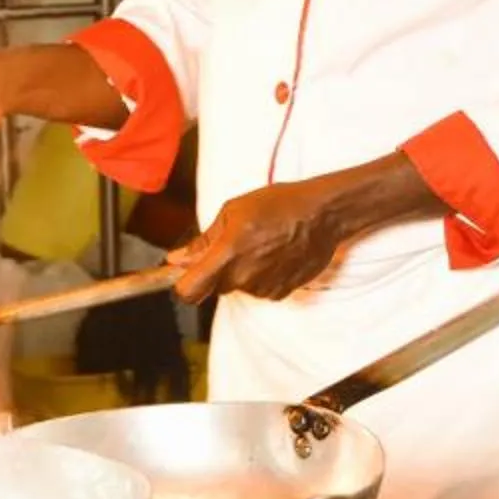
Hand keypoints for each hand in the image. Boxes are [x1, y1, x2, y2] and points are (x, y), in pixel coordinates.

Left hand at [167, 180, 353, 303]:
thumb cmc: (279, 204)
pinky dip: (262, 276)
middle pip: (214, 287)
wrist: (322, 214)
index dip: (183, 284)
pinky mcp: (281, 293)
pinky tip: (274, 255)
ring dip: (242, 272)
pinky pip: (259, 290)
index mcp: (227, 254)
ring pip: (238, 287)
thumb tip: (176, 259)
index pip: (189, 291)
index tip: (185, 274)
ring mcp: (264, 288)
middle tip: (234, 244)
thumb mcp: (233, 211)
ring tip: (260, 245)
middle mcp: (244, 277)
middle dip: (217, 271)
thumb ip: (203, 241)